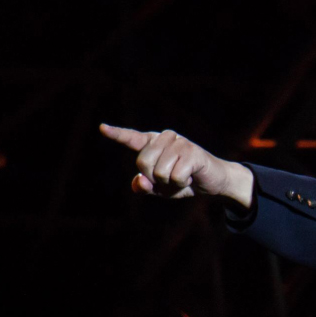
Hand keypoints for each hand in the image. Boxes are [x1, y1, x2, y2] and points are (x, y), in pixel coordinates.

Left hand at [99, 124, 250, 203]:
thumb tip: (138, 183)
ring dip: (170, 183)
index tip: (102, 128)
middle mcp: (166, 138)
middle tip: (171, 178)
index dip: (117, 134)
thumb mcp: (160, 188)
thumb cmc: (183, 182)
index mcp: (155, 143)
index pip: (133, 138)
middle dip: (154, 178)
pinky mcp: (192, 152)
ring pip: (159, 172)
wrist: (213, 182)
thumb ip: (145, 186)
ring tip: (182, 177)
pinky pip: (175, 176)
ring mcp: (179, 142)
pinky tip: (191, 176)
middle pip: (142, 162)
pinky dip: (182, 183)